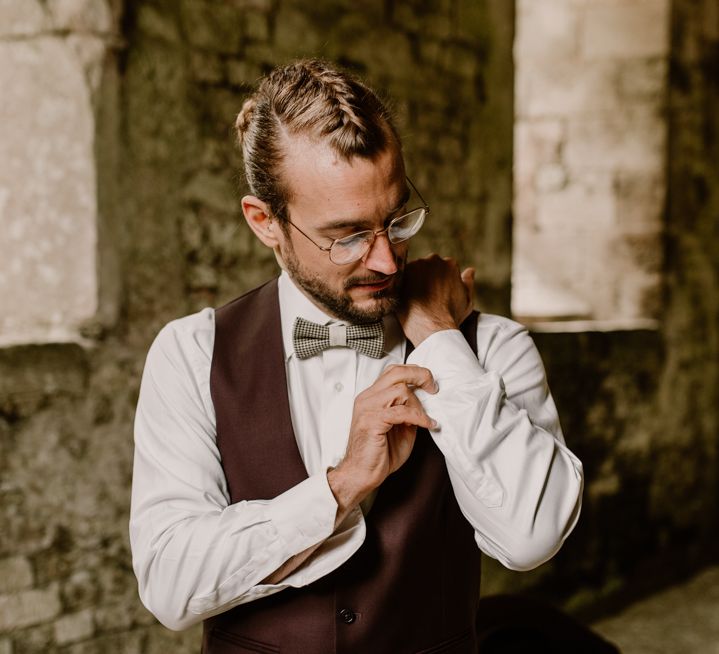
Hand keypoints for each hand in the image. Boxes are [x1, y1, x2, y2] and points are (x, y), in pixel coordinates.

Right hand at [328, 364, 437, 512]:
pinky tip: (427, 425)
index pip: (393, 371)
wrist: (361, 474)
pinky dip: (419, 417)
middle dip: (420, 375)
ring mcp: (368, 408)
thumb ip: (409, 411)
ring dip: (418, 405)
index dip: (414, 373)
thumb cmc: (380, 453)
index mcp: (372, 396)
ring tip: (424, 420)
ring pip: (400, 390)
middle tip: (433, 388)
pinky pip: (401, 412)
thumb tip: (427, 401)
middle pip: (396, 372)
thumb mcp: (400, 427)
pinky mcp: (372, 421)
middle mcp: (367, 398)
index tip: (429, 384)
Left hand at [397, 254, 474, 345]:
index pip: (442, 266)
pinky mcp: (402, 274)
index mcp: (450, 264)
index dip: (439, 280)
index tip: (436, 291)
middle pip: (427, 265)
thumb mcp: (467, 299)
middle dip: (426, 277)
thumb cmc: (451, 316)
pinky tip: (406, 297)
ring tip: (415, 298)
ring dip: (413, 279)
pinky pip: (400, 276)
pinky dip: (402, 284)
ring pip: (413, 269)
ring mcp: (416, 265)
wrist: (432, 327)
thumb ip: (468, 282)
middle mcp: (433, 260)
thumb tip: (470, 270)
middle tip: (425, 295)